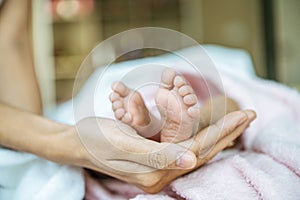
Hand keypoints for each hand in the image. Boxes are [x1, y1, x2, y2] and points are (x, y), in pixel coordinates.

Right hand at [76, 110, 255, 192]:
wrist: (75, 142)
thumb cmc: (95, 141)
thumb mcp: (123, 144)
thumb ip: (158, 155)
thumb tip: (192, 159)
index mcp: (156, 172)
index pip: (198, 150)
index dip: (222, 132)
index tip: (245, 115)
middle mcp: (161, 172)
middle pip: (202, 150)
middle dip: (226, 131)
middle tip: (249, 115)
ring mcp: (158, 165)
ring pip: (195, 146)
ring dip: (216, 131)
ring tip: (236, 119)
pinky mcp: (155, 155)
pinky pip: (183, 143)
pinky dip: (199, 131)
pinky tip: (210, 126)